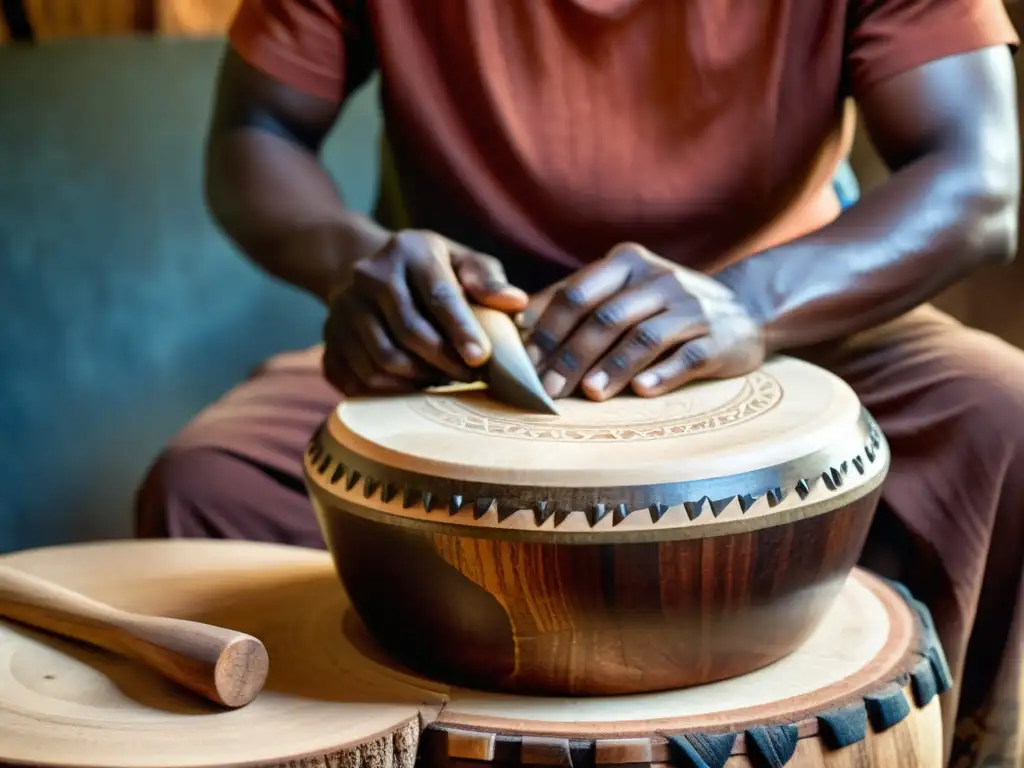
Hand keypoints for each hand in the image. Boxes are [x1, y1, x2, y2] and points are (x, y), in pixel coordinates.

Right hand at [323, 230, 527, 394]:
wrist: (369, 272)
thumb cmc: (432, 271)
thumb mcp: (462, 262)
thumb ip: (488, 281)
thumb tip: (516, 303)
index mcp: (407, 249)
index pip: (437, 295)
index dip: (461, 329)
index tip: (481, 358)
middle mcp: (367, 275)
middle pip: (409, 331)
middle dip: (445, 361)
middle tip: (471, 377)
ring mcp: (342, 308)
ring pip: (383, 359)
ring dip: (419, 379)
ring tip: (445, 380)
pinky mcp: (329, 338)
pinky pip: (359, 378)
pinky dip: (390, 391)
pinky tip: (414, 387)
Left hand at [521, 243, 764, 400]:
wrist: (746, 311)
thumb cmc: (665, 308)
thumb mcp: (624, 292)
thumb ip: (578, 302)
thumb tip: (519, 326)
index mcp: (628, 263)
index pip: (577, 294)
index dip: (548, 331)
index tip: (524, 366)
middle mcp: (660, 278)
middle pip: (606, 317)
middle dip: (571, 356)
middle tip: (548, 391)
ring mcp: (692, 307)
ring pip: (644, 336)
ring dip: (612, 366)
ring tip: (588, 393)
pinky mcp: (719, 338)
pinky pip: (687, 356)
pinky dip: (663, 374)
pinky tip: (642, 391)